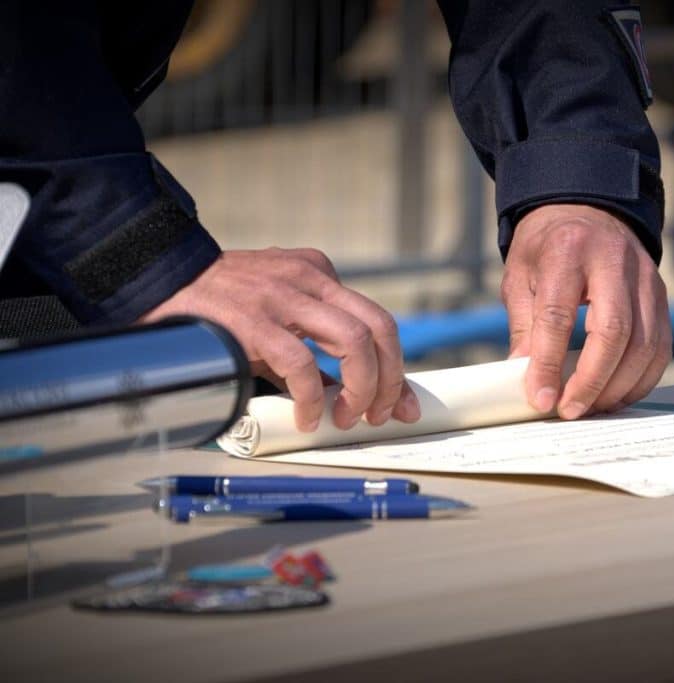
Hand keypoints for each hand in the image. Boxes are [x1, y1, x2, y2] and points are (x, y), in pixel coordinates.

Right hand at [138, 248, 419, 431]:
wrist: (152, 280)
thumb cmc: (216, 310)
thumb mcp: (274, 319)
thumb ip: (311, 352)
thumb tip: (349, 400)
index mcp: (317, 274)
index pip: (377, 320)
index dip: (396, 367)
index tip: (400, 404)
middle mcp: (309, 278)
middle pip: (381, 327)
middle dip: (390, 379)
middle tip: (379, 415)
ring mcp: (283, 296)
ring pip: (355, 341)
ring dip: (362, 388)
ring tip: (346, 418)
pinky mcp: (254, 319)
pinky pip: (302, 363)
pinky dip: (313, 397)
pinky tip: (306, 417)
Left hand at [502, 205, 671, 418]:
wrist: (587, 208)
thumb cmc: (547, 247)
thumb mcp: (520, 276)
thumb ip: (525, 327)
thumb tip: (527, 381)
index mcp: (568, 250)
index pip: (558, 314)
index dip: (548, 362)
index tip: (540, 397)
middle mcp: (614, 261)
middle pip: (614, 331)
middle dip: (592, 380)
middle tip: (569, 409)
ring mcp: (645, 278)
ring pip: (645, 343)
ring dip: (618, 386)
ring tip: (591, 407)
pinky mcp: (661, 295)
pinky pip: (661, 347)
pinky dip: (642, 379)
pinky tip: (618, 395)